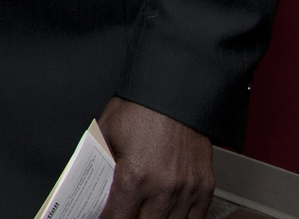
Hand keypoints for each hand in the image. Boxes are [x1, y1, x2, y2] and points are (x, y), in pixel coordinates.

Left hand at [98, 97, 213, 218]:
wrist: (175, 92)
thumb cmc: (141, 108)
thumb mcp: (106, 134)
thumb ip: (101, 163)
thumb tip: (94, 185)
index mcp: (134, 176)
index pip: (117, 218)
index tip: (102, 217)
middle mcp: (163, 188)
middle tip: (122, 213)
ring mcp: (187, 190)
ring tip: (142, 213)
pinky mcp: (204, 186)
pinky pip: (195, 218)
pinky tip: (167, 215)